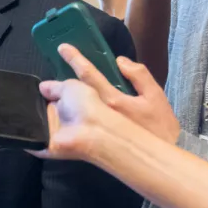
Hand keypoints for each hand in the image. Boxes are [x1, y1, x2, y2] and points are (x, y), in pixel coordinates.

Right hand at [0, 80, 114, 160]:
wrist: (96, 127)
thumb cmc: (86, 104)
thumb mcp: (69, 86)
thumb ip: (53, 87)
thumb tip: (40, 86)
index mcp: (51, 104)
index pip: (21, 100)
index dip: (2, 97)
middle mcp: (43, 120)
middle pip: (9, 114)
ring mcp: (38, 134)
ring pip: (7, 127)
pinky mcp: (37, 146)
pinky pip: (15, 140)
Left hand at [59, 44, 180, 142]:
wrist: (158, 159)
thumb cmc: (160, 127)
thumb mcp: (155, 96)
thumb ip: (139, 75)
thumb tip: (119, 62)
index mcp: (113, 100)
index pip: (89, 74)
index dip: (75, 59)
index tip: (62, 48)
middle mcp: (99, 113)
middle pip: (73, 92)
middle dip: (59, 83)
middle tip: (48, 79)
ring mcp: (93, 128)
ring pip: (71, 109)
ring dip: (61, 101)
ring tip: (54, 96)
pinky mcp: (92, 141)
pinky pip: (76, 124)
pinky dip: (68, 117)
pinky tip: (66, 116)